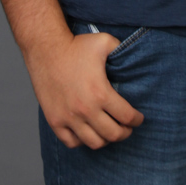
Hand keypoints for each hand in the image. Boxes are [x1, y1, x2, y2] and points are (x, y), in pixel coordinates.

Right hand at [25, 30, 144, 149]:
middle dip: (125, 132)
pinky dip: (82, 141)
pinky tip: (88, 132)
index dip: (137, 120)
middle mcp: (85, 109)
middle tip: (127, 128)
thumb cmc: (76, 46)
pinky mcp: (54, 120)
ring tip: (109, 131)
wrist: (46, 50)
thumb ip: (122, 50)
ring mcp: (68, 117)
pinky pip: (72, 142)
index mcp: (100, 93)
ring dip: (106, 139)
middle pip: (113, 134)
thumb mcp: (104, 42)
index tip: (139, 119)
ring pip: (94, 142)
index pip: (126, 116)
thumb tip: (134, 57)